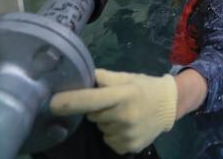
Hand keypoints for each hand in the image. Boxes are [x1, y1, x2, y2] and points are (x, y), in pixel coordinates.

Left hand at [51, 70, 176, 153]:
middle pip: (92, 115)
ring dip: (106, 121)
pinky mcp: (128, 147)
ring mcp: (126, 134)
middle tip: (112, 102)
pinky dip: (113, 133)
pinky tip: (126, 125)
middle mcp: (123, 116)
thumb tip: (80, 75)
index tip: (52, 103)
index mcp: (122, 95)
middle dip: (96, 109)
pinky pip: (109, 140)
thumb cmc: (144, 87)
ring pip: (100, 128)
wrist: (170, 105)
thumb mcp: (126, 77)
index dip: (70, 101)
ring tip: (123, 113)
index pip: (91, 99)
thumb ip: (104, 77)